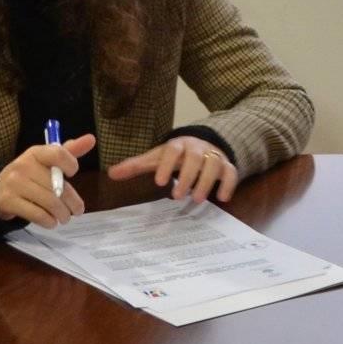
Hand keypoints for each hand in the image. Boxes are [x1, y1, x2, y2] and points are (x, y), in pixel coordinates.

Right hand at [0, 133, 94, 228]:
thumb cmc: (29, 175)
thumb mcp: (46, 161)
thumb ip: (68, 152)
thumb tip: (91, 139)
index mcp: (35, 153)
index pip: (58, 154)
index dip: (71, 164)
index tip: (73, 174)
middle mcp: (23, 165)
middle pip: (58, 186)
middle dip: (72, 202)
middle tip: (77, 211)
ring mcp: (14, 183)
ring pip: (50, 202)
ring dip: (62, 214)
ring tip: (65, 217)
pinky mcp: (8, 201)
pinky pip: (37, 214)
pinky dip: (49, 221)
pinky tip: (52, 222)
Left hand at [109, 136, 237, 204]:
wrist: (204, 143)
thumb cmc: (175, 155)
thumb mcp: (156, 158)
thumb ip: (136, 166)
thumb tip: (111, 174)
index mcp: (178, 145)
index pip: (172, 152)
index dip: (166, 165)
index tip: (159, 183)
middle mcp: (198, 148)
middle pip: (195, 158)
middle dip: (187, 177)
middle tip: (177, 196)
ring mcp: (214, 156)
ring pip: (214, 165)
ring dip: (206, 182)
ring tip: (197, 199)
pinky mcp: (227, 165)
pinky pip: (231, 172)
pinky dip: (228, 184)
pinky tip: (222, 198)